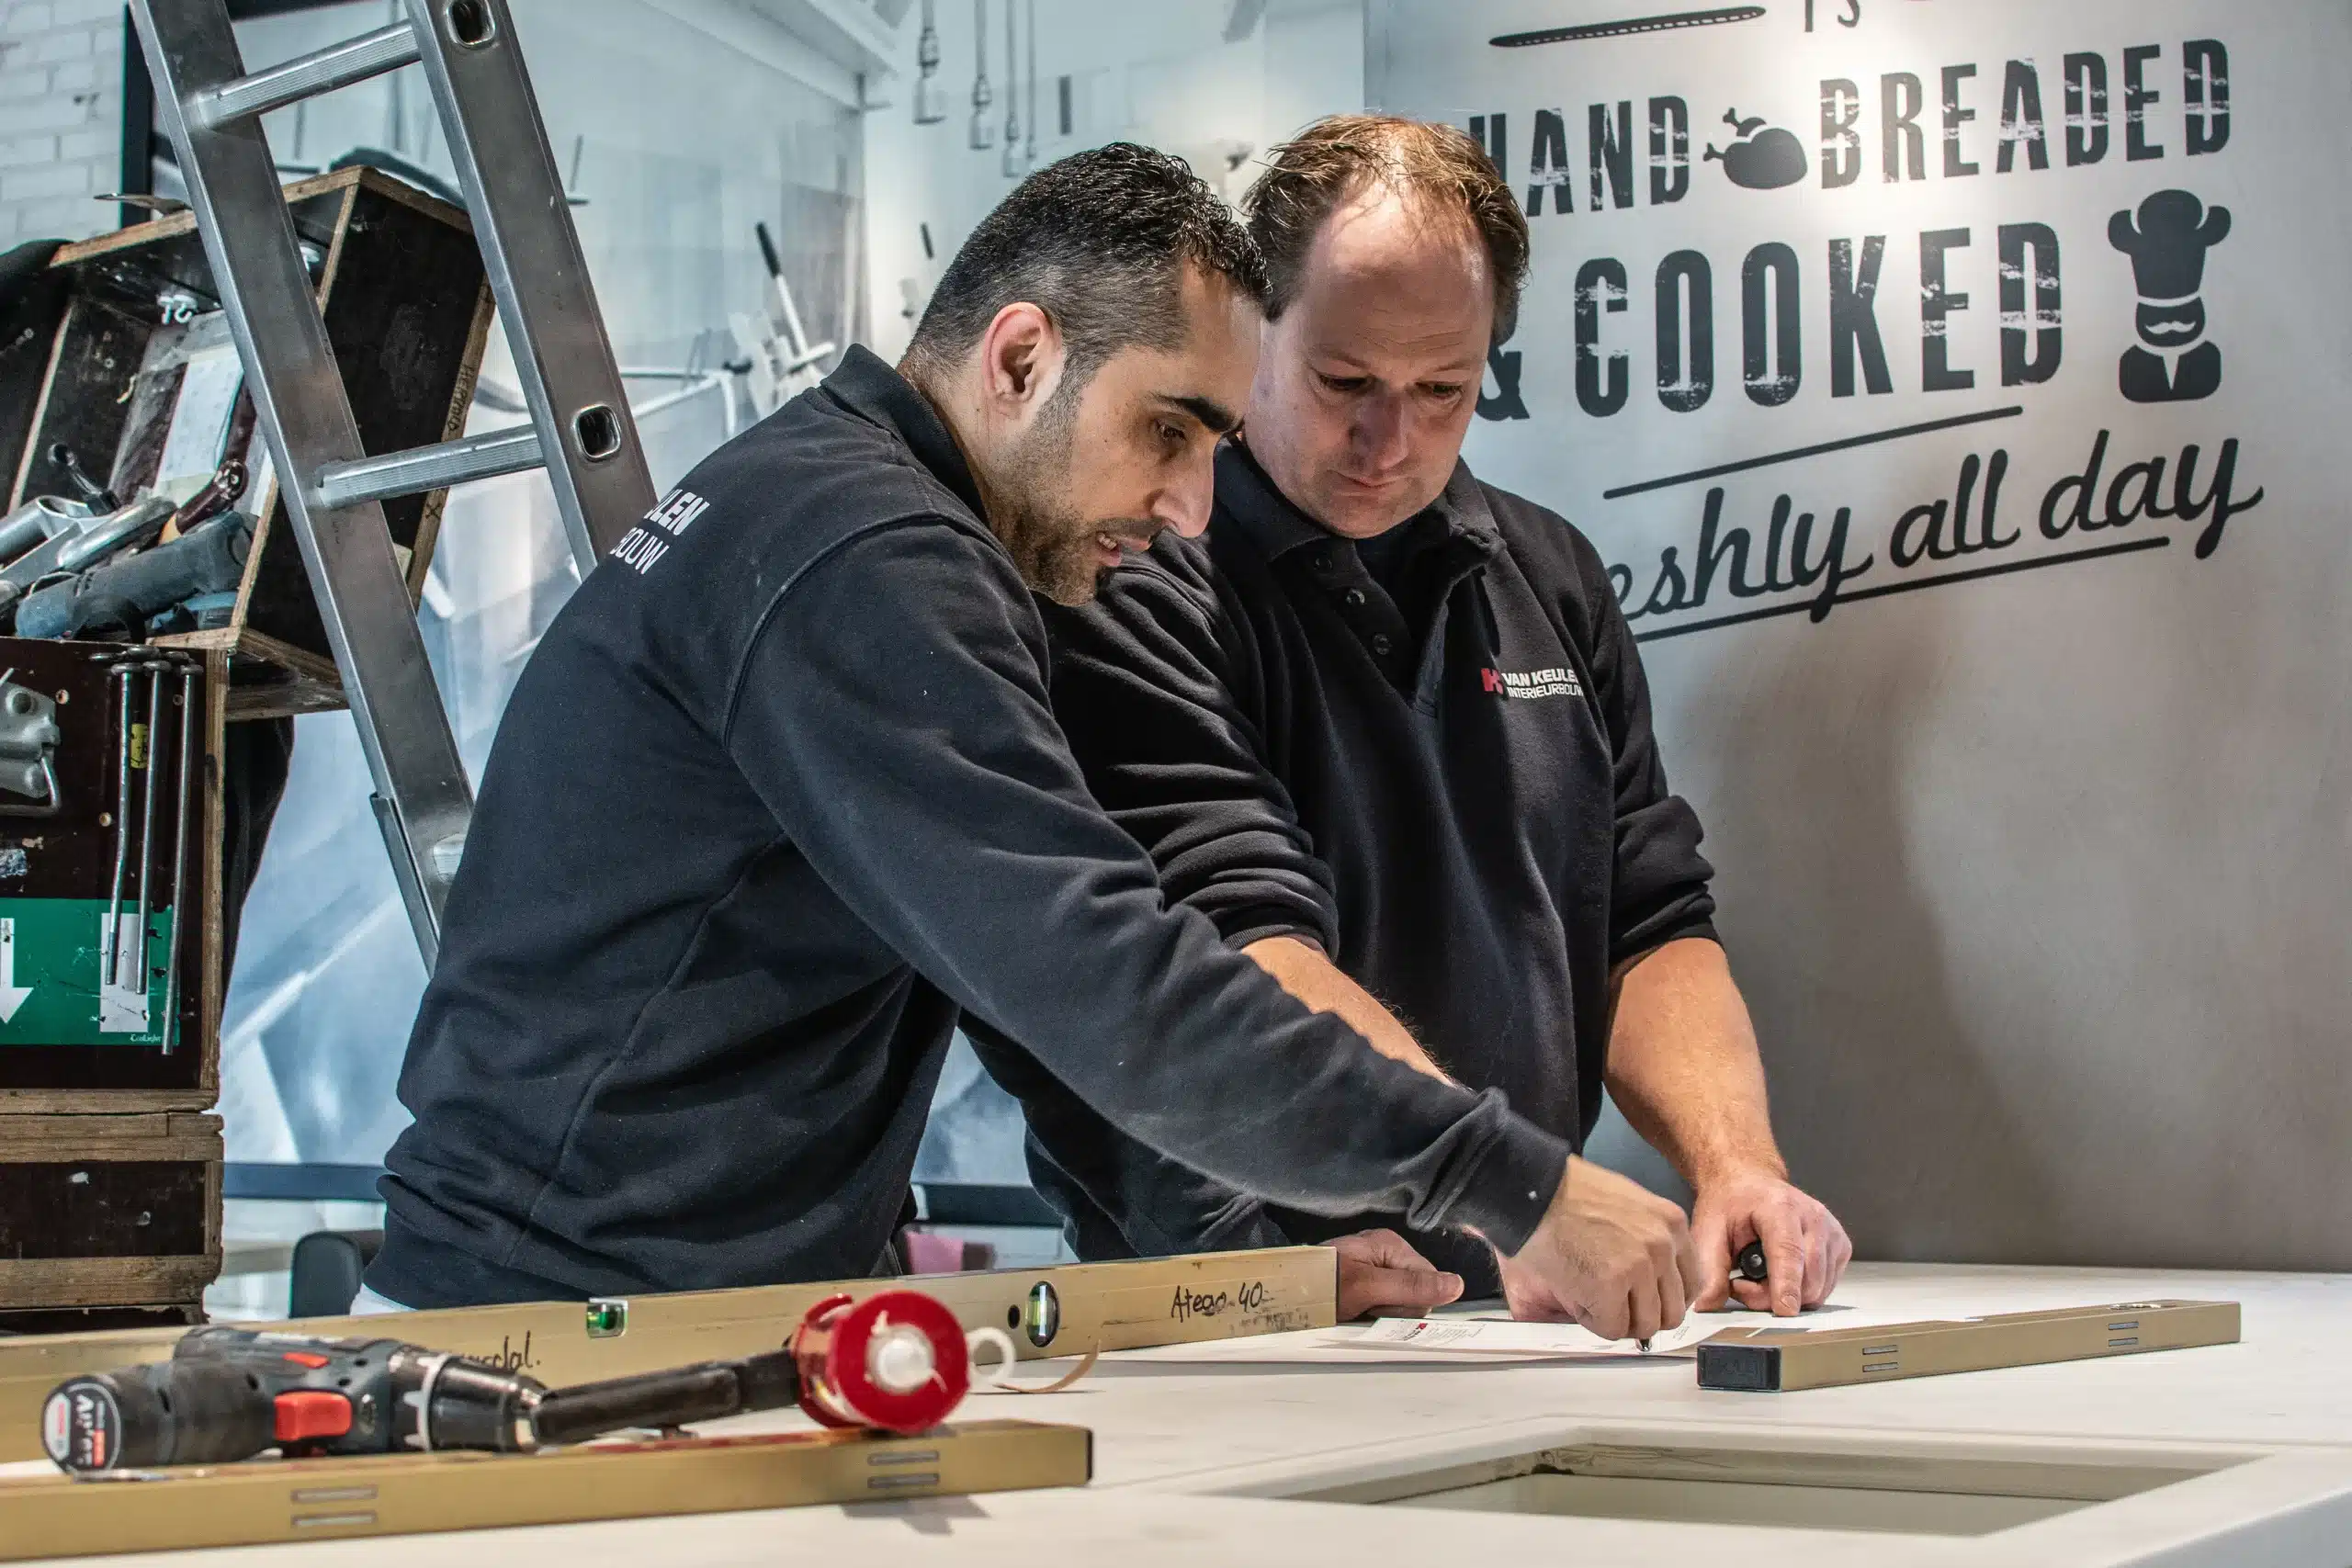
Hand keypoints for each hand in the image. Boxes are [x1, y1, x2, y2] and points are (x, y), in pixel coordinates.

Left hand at [1333, 1229, 1463, 1320]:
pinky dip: (1371, 1314)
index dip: (1413, 1301)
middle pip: (1415, 1292)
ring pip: (1399, 1303)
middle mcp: (1385, 1254)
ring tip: (1357, 1312)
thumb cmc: (1323, 1285)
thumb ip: (1412, 1286)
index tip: (1386, 1307)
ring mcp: (1372, 1269)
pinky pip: (1381, 1304)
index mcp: (1391, 1244)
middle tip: (1367, 1310)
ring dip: (1382, 1314)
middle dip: (1396, 1308)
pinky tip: (1356, 1315)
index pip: (1429, 1279)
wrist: (1282, 1293)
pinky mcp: (1361, 1285)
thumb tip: (1458, 1285)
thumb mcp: (1368, 1287)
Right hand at [1501, 1156, 1699, 1340]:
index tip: (1646, 1301)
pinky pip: (1611, 1328)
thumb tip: (1651, 1280)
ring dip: (1616, 1319)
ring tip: (1590, 1293)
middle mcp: (1663, 1245)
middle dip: (1642, 1315)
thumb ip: (1647, 1238)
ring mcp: (1639, 1267)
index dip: (1664, 1298)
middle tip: (1615, 1306)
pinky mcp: (1609, 1287)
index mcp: (1670, 1223)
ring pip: (1644, 1326)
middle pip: (1672, 1311)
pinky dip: (1591, 1320)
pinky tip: (1575, 1293)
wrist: (1530, 1187)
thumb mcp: (1627, 1202)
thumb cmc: (1565, 1191)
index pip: (1690, 1282)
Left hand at [1691, 1167, 1851, 1315]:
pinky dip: (1802, 1290)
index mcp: (1780, 1207)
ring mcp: (1832, 1232)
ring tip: (1758, 1276)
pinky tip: (1780, 1273)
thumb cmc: (1731, 1203)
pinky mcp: (1841, 1247)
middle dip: (1771, 1296)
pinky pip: (1825, 1288)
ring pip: (1818, 1290)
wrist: (1750, 1183)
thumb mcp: (1707, 1230)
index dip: (1787, 1284)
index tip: (1784, 1310)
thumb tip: (1705, 1305)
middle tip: (1740, 1284)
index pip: (1789, 1252)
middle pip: (1807, 1279)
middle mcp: (1814, 1218)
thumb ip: (1708, 1269)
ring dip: (1787, 1296)